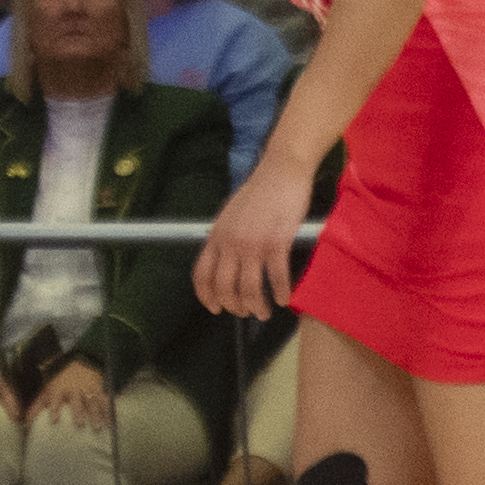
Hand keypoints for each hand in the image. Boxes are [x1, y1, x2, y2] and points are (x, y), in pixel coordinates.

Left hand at [36, 360, 111, 431]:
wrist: (81, 362)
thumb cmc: (61, 381)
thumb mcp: (48, 389)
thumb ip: (38, 405)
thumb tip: (26, 423)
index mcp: (60, 388)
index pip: (56, 398)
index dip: (55, 408)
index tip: (54, 420)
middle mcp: (74, 389)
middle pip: (77, 402)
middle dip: (78, 413)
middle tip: (80, 425)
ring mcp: (88, 390)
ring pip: (92, 403)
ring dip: (95, 416)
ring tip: (97, 428)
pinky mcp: (99, 391)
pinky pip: (105, 402)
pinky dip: (109, 413)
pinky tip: (111, 424)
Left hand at [194, 153, 313, 317]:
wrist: (280, 172)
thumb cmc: (259, 192)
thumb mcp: (230, 215)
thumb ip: (224, 237)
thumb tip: (223, 259)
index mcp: (216, 236)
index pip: (201, 274)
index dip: (206, 296)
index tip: (214, 308)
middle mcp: (230, 243)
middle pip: (224, 287)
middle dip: (234, 306)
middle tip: (245, 312)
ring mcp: (253, 244)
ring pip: (249, 289)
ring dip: (256, 306)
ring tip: (263, 312)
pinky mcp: (277, 243)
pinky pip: (276, 278)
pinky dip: (280, 293)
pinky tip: (283, 298)